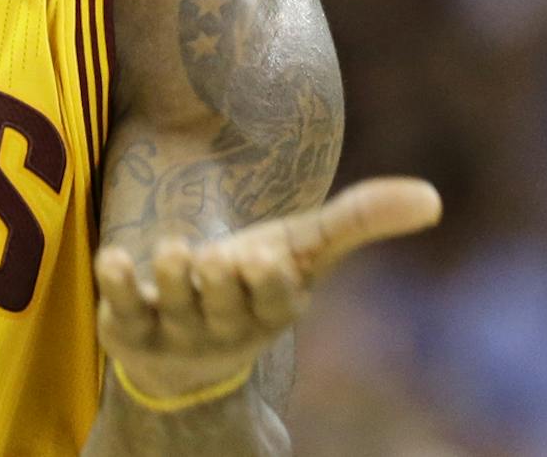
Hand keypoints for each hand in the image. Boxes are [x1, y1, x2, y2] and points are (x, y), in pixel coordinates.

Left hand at [94, 176, 441, 403]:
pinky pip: (121, 309)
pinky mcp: (128, 327)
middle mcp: (226, 324)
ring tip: (176, 253)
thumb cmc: (252, 283)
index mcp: (271, 307)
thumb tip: (433, 198)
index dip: (269, 282)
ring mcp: (177, 329)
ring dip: (174, 276)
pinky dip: (117, 285)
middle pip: (226, 303)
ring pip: (175, 302)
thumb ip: (358, 220)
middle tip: (219, 257)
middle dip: (223, 278)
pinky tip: (114, 259)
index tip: (263, 256)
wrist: (185, 348)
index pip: (276, 302)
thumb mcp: (302, 250)